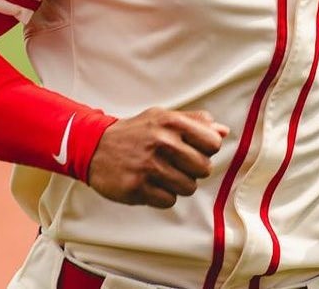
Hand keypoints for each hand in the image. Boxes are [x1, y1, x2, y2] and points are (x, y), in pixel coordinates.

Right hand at [87, 108, 228, 207]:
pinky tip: (152, 184)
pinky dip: (164, 196)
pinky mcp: (136, 188)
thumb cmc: (136, 132)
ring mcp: (148, 166)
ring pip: (188, 187)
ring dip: (180, 184)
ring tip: (165, 174)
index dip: (208, 149)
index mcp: (170, 122)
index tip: (196, 150)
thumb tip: (223, 131)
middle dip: (195, 170)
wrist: (95, 146)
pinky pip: (169, 201)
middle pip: (203, 168)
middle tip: (179, 165)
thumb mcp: (163, 117)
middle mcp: (160, 142)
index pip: (213, 143)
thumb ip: (194, 122)